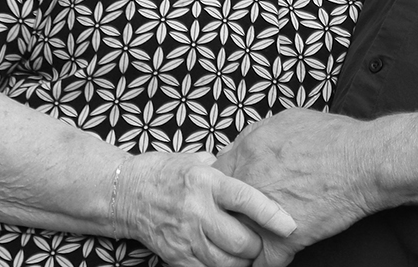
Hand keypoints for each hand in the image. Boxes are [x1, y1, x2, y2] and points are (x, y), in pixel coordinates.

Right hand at [115, 150, 295, 266]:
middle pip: (240, 239)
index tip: (290, 224)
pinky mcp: (175, 255)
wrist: (126, 193)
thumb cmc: (165, 172)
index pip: (245, 199)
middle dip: (257, 244)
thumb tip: (256, 168)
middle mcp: (197, 210)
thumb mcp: (197, 161)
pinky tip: (225, 260)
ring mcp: (185, 236)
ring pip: (226, 262)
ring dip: (242, 261)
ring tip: (245, 251)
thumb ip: (227, 168)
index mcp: (206, 181)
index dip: (271, 214)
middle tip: (261, 239)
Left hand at [215, 110, 377, 266]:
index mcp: (248, 153)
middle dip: (226, 216)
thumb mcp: (288, 120)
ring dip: (241, 243)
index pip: (214, 178)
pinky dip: (263, 264)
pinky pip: (261, 263)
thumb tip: (243, 144)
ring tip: (246, 247)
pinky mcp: (282, 239)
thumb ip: (258, 134)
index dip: (221, 189)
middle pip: (219, 209)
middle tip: (235, 222)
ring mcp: (262, 214)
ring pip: (234, 238)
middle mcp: (249, 184)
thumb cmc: (334, 138)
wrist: (364, 162)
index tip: (228, 196)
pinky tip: (267, 260)